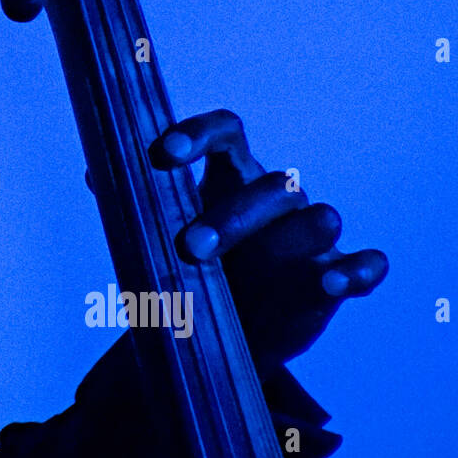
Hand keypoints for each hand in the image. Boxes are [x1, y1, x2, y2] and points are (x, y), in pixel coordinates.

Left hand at [149, 109, 387, 378]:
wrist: (227, 326)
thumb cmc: (189, 265)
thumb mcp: (160, 234)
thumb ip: (136, 200)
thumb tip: (94, 173)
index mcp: (227, 174)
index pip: (224, 131)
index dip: (199, 132)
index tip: (166, 151)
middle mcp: (274, 196)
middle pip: (268, 184)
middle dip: (232, 215)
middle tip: (191, 249)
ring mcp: (311, 237)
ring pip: (319, 217)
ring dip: (298, 235)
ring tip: (278, 258)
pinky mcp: (337, 274)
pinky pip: (363, 264)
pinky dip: (355, 270)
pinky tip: (333, 283)